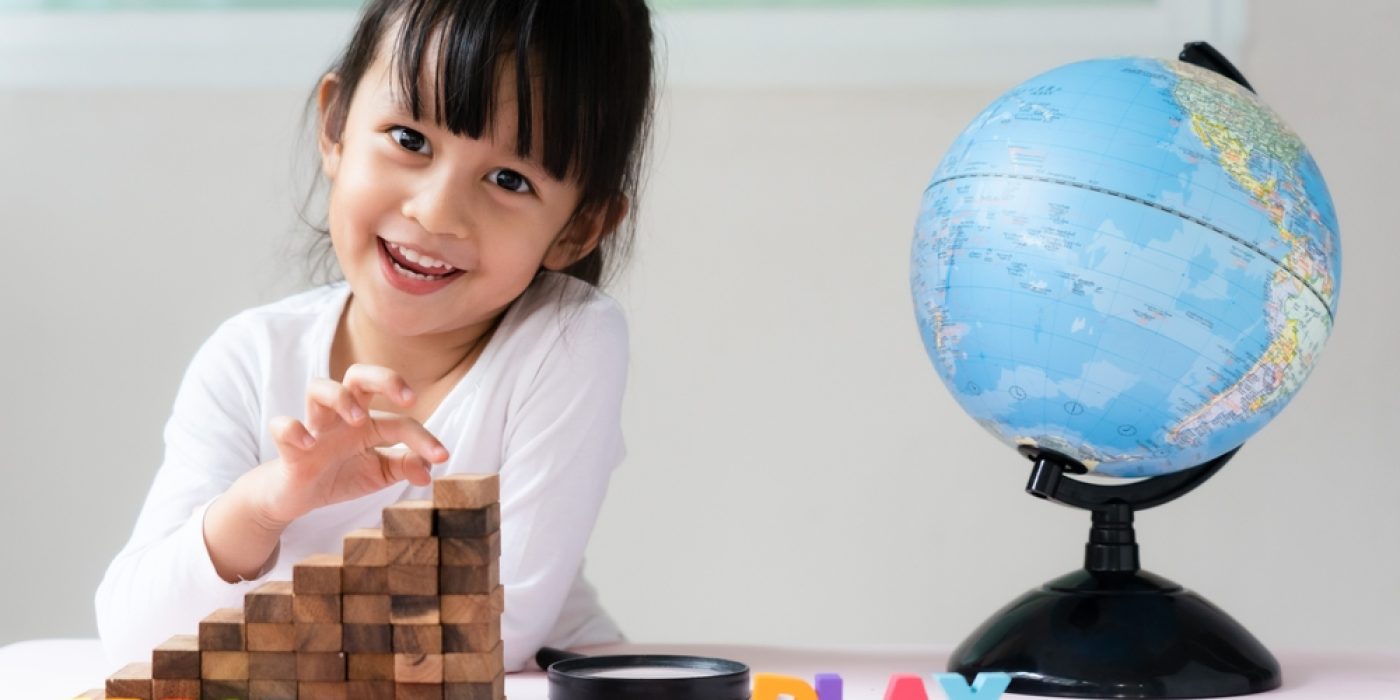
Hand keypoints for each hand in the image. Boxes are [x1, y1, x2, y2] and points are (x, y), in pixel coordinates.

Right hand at [256, 364, 448, 527]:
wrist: (296, 496)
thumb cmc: (341, 475)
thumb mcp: (379, 473)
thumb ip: (404, 467)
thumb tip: (429, 470)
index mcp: (368, 422)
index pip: (400, 420)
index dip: (424, 438)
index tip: (442, 457)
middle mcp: (341, 417)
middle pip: (358, 375)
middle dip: (385, 378)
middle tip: (407, 399)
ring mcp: (314, 427)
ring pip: (318, 387)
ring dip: (340, 397)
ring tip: (358, 420)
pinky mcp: (287, 446)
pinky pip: (282, 426)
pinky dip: (293, 430)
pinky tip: (309, 444)